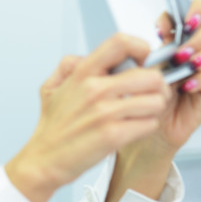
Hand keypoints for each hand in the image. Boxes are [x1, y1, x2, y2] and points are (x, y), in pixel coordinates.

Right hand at [5, 34, 170, 201]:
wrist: (44, 159)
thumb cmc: (53, 126)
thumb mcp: (51, 87)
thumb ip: (69, 66)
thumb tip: (87, 56)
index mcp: (82, 73)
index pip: (122, 42)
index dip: (141, 48)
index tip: (142, 61)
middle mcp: (95, 89)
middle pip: (151, 75)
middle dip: (156, 86)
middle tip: (148, 94)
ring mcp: (105, 112)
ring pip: (156, 101)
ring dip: (153, 109)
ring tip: (139, 114)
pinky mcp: (114, 135)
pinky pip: (150, 123)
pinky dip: (146, 126)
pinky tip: (132, 129)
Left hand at [138, 0, 200, 154]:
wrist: (147, 124)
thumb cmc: (142, 92)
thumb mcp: (144, 64)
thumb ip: (156, 45)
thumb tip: (163, 28)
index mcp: (178, 34)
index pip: (197, 9)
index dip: (192, 10)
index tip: (175, 25)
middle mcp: (197, 45)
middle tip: (182, 52)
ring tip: (187, 65)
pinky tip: (187, 86)